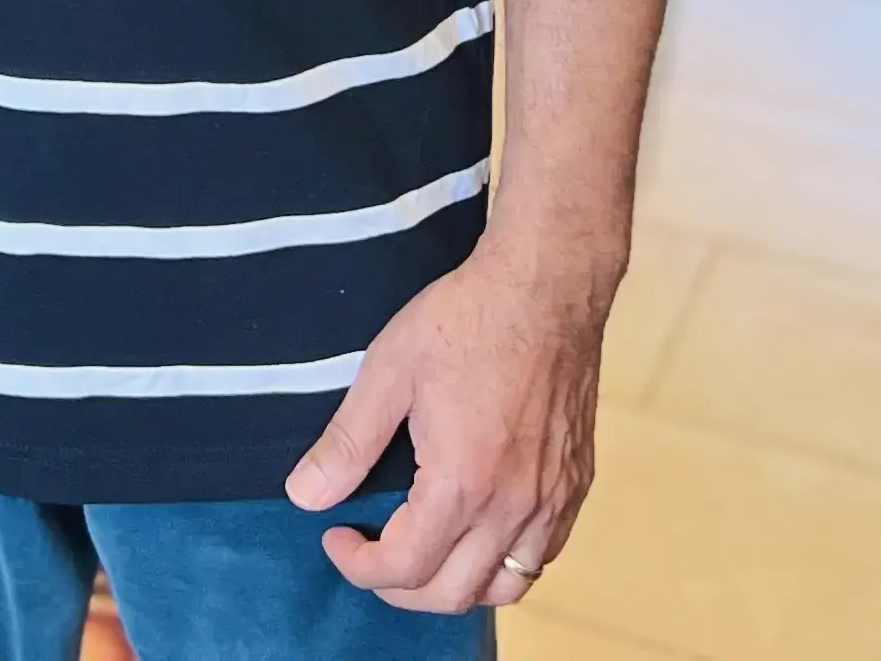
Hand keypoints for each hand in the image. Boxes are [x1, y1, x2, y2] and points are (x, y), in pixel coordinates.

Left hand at [285, 245, 608, 611]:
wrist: (546, 286)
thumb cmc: (466, 319)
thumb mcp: (388, 370)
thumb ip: (346, 442)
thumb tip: (304, 495)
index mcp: (462, 483)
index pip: (405, 567)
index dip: (359, 566)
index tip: (335, 536)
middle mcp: (514, 506)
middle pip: (452, 593)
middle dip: (398, 587)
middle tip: (368, 552)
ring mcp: (553, 500)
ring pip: (505, 587)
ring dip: (454, 585)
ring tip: (420, 552)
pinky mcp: (576, 484)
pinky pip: (542, 556)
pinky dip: (503, 565)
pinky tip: (475, 533)